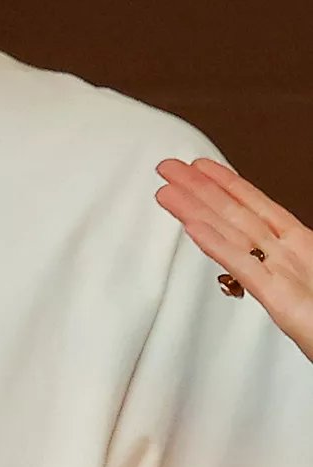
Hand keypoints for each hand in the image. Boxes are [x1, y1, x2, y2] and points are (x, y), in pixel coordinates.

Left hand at [155, 157, 312, 362]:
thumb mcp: (308, 291)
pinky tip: (190, 225)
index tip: (201, 171)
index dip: (229, 189)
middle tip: (168, 167)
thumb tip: (257, 263)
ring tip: (168, 184)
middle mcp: (295, 255)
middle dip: (202, 189)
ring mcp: (290, 272)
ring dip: (198, 206)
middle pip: (240, 215)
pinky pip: (245, 265)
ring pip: (236, 231)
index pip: (258, 213)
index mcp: (303, 253)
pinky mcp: (284, 298)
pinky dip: (216, 243)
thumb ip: (283, 274)